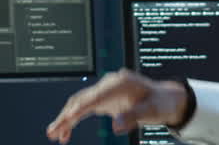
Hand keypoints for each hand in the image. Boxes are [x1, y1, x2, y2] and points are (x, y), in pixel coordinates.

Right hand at [46, 69, 188, 143]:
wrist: (166, 97)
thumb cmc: (160, 102)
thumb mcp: (151, 111)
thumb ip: (133, 116)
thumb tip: (116, 126)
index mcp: (118, 83)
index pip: (93, 97)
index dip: (79, 109)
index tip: (67, 120)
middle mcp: (108, 84)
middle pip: (81, 99)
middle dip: (65, 116)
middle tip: (53, 132)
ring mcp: (104, 90)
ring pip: (78, 102)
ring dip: (66, 118)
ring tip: (54, 135)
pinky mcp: (103, 99)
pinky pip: (84, 107)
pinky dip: (74, 119)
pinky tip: (67, 133)